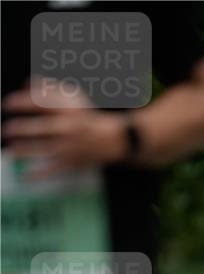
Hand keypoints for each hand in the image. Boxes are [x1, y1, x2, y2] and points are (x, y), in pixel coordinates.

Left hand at [2, 78, 127, 176]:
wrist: (111, 139)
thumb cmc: (86, 116)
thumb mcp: (72, 97)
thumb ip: (50, 88)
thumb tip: (26, 85)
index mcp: (68, 109)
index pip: (42, 103)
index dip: (22, 103)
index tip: (7, 104)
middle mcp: (69, 127)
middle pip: (42, 128)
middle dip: (22, 129)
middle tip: (7, 129)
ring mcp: (70, 146)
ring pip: (45, 149)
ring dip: (26, 150)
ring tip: (11, 150)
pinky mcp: (72, 162)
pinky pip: (54, 169)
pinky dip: (40, 174)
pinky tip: (26, 176)